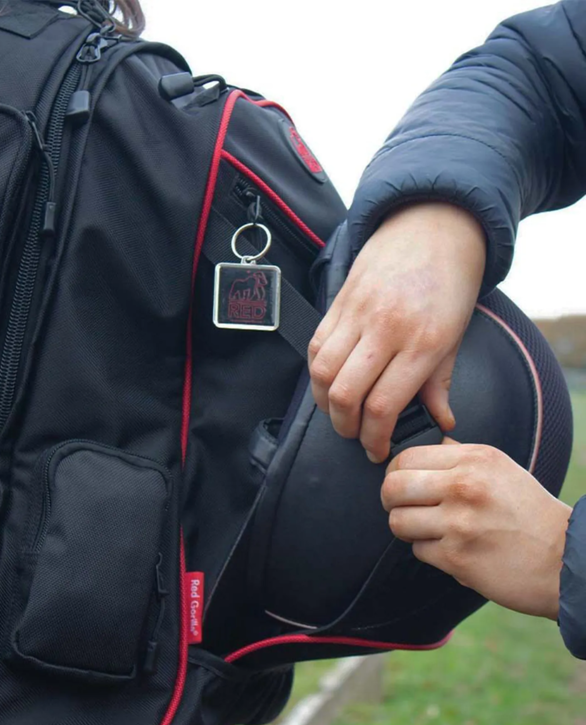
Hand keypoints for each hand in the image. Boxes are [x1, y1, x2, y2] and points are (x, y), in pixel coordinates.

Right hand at [308, 202, 486, 461]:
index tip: (377, 449)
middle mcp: (386, 329)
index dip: (374, 439)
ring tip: (338, 412)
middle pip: (345, 394)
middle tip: (355, 435)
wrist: (433, 227)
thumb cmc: (450, 284)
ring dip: (325, 402)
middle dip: (345, 427)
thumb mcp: (456, 336)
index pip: (382, 406)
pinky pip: (316, 346)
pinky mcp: (338, 302)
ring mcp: (358, 313)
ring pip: (322, 372)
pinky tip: (330, 381)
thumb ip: (440, 383)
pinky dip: (318, 372)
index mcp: (423, 342)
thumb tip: (438, 422)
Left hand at [381, 440, 570, 619]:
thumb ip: (456, 457)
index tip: (402, 483)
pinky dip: (429, 552)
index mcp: (474, 459)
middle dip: (390, 500)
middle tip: (402, 507)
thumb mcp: (499, 468)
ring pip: (398, 521)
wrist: (565, 558)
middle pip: (392, 487)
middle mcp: (465, 486)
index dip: (395, 472)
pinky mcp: (457, 556)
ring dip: (408, 529)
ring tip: (428, 530)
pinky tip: (451, 549)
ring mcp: (459, 522)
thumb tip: (418, 451)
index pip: (406, 456)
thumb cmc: (528, 513)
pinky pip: (418, 551)